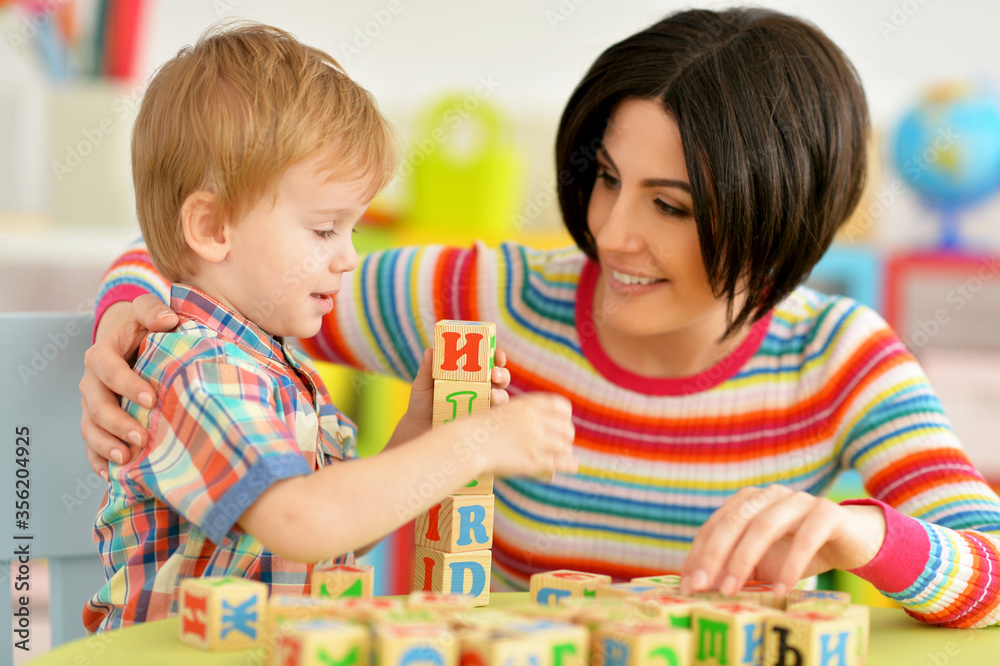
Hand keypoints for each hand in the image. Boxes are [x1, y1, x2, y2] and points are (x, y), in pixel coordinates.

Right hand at [79, 295, 177, 478]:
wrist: (131, 342)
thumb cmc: (144, 328)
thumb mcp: (148, 312)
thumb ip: (154, 310)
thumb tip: (169, 319)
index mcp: (102, 354)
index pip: (108, 369)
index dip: (126, 384)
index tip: (152, 398)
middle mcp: (92, 382)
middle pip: (96, 404)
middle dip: (116, 422)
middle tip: (141, 437)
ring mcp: (92, 405)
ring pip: (90, 428)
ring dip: (106, 445)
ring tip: (127, 459)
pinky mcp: (97, 423)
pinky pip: (91, 445)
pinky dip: (99, 461)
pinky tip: (114, 475)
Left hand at [387, 347, 510, 448]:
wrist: (418, 428)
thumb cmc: (421, 402)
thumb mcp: (422, 384)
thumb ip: (427, 369)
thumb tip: (430, 351)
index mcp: (469, 372)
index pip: (487, 360)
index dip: (495, 354)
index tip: (496, 353)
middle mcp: (479, 386)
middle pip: (500, 376)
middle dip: (502, 373)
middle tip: (494, 373)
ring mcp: (482, 404)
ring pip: (502, 395)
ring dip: (501, 393)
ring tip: (493, 394)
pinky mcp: (481, 420)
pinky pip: (495, 415)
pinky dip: (497, 411)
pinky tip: (490, 408)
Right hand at [461, 392, 576, 478]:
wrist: (467, 443)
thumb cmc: (480, 429)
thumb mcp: (504, 411)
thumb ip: (522, 414)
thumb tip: (538, 423)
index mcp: (528, 405)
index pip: (560, 406)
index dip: (565, 415)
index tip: (563, 421)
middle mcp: (535, 421)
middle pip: (565, 427)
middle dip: (567, 435)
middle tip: (564, 441)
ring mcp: (535, 441)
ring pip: (564, 446)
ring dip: (566, 451)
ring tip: (564, 455)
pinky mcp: (533, 460)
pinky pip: (560, 462)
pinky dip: (569, 464)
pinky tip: (573, 466)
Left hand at [678, 485, 886, 598]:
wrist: (854, 543)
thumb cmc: (800, 552)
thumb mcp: (763, 562)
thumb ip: (736, 568)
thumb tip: (699, 588)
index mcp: (747, 502)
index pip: (714, 525)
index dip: (698, 554)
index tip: (686, 584)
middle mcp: (769, 495)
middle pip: (733, 521)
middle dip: (713, 555)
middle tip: (702, 587)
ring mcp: (799, 499)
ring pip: (764, 525)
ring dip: (744, 559)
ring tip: (731, 590)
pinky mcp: (828, 511)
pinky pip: (806, 536)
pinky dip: (791, 565)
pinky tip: (780, 590)